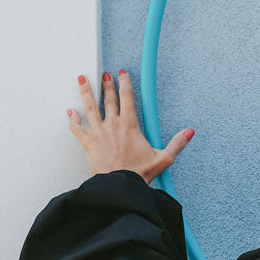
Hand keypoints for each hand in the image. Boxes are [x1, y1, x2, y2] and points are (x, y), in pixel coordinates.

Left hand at [68, 70, 193, 183]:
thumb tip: (189, 133)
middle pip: (109, 99)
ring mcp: (99, 132)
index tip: (122, 74)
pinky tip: (70, 112)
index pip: (127, 97)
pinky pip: (77, 128)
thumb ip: (177, 143)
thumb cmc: (139, 173)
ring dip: (86, 92)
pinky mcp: (88, 142)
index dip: (125, 83)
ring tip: (82, 79)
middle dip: (107, 85)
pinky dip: (73, 120)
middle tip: (105, 75)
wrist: (121, 184)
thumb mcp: (164, 158)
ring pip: (90, 107)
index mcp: (130, 125)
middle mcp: (113, 125)